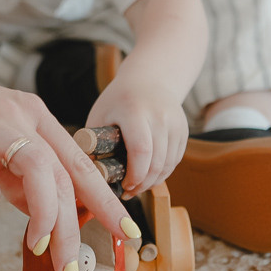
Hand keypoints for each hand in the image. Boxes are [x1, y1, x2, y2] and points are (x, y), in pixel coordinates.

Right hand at [0, 55, 133, 270]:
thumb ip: (18, 172)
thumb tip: (40, 212)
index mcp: (33, 116)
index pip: (80, 165)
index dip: (107, 202)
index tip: (126, 234)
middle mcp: (18, 116)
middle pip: (63, 175)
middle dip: (74, 227)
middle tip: (73, 267)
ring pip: (37, 170)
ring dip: (45, 215)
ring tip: (40, 246)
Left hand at [87, 75, 188, 196]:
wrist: (149, 79)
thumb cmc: (117, 102)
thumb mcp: (100, 116)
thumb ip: (94, 144)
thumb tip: (87, 177)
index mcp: (135, 111)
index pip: (141, 150)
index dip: (134, 175)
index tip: (123, 186)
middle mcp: (159, 116)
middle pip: (157, 161)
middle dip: (143, 183)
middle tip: (129, 192)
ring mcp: (175, 123)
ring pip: (168, 164)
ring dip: (153, 181)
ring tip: (137, 187)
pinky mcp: (183, 130)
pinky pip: (175, 160)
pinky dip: (163, 172)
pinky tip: (149, 177)